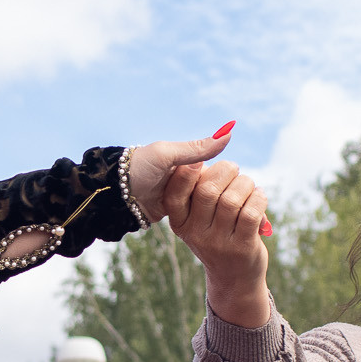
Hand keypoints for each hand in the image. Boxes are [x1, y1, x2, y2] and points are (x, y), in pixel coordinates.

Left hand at [127, 128, 248, 227]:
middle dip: (229, 199)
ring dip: (224, 212)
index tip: (244, 191)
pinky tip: (227, 229)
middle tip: (238, 211)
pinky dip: (212, 221)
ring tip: (242, 223)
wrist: (116, 194)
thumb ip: (197, 147)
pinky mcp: (179, 212)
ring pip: (212, 204)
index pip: (219, 170)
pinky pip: (199, 216)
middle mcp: (190, 177)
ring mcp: (185, 196)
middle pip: (218, 189)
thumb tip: (229, 132)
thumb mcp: (166, 154)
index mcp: (189, 160)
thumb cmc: (139, 167)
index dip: (229, 181)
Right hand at [164, 157, 273, 329]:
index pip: (175, 195)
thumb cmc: (218, 236)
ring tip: (249, 185)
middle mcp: (196, 234)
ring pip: (232, 199)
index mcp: (180, 223)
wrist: (233, 278)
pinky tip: (259, 196)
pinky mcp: (242, 248)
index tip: (199, 159)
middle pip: (208, 190)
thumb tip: (209, 158)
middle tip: (234, 169)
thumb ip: (201, 192)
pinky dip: (258, 197)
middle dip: (225, 171)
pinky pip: (251, 213)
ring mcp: (219, 243)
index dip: (186, 173)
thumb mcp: (201, 220)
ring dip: (245, 184)